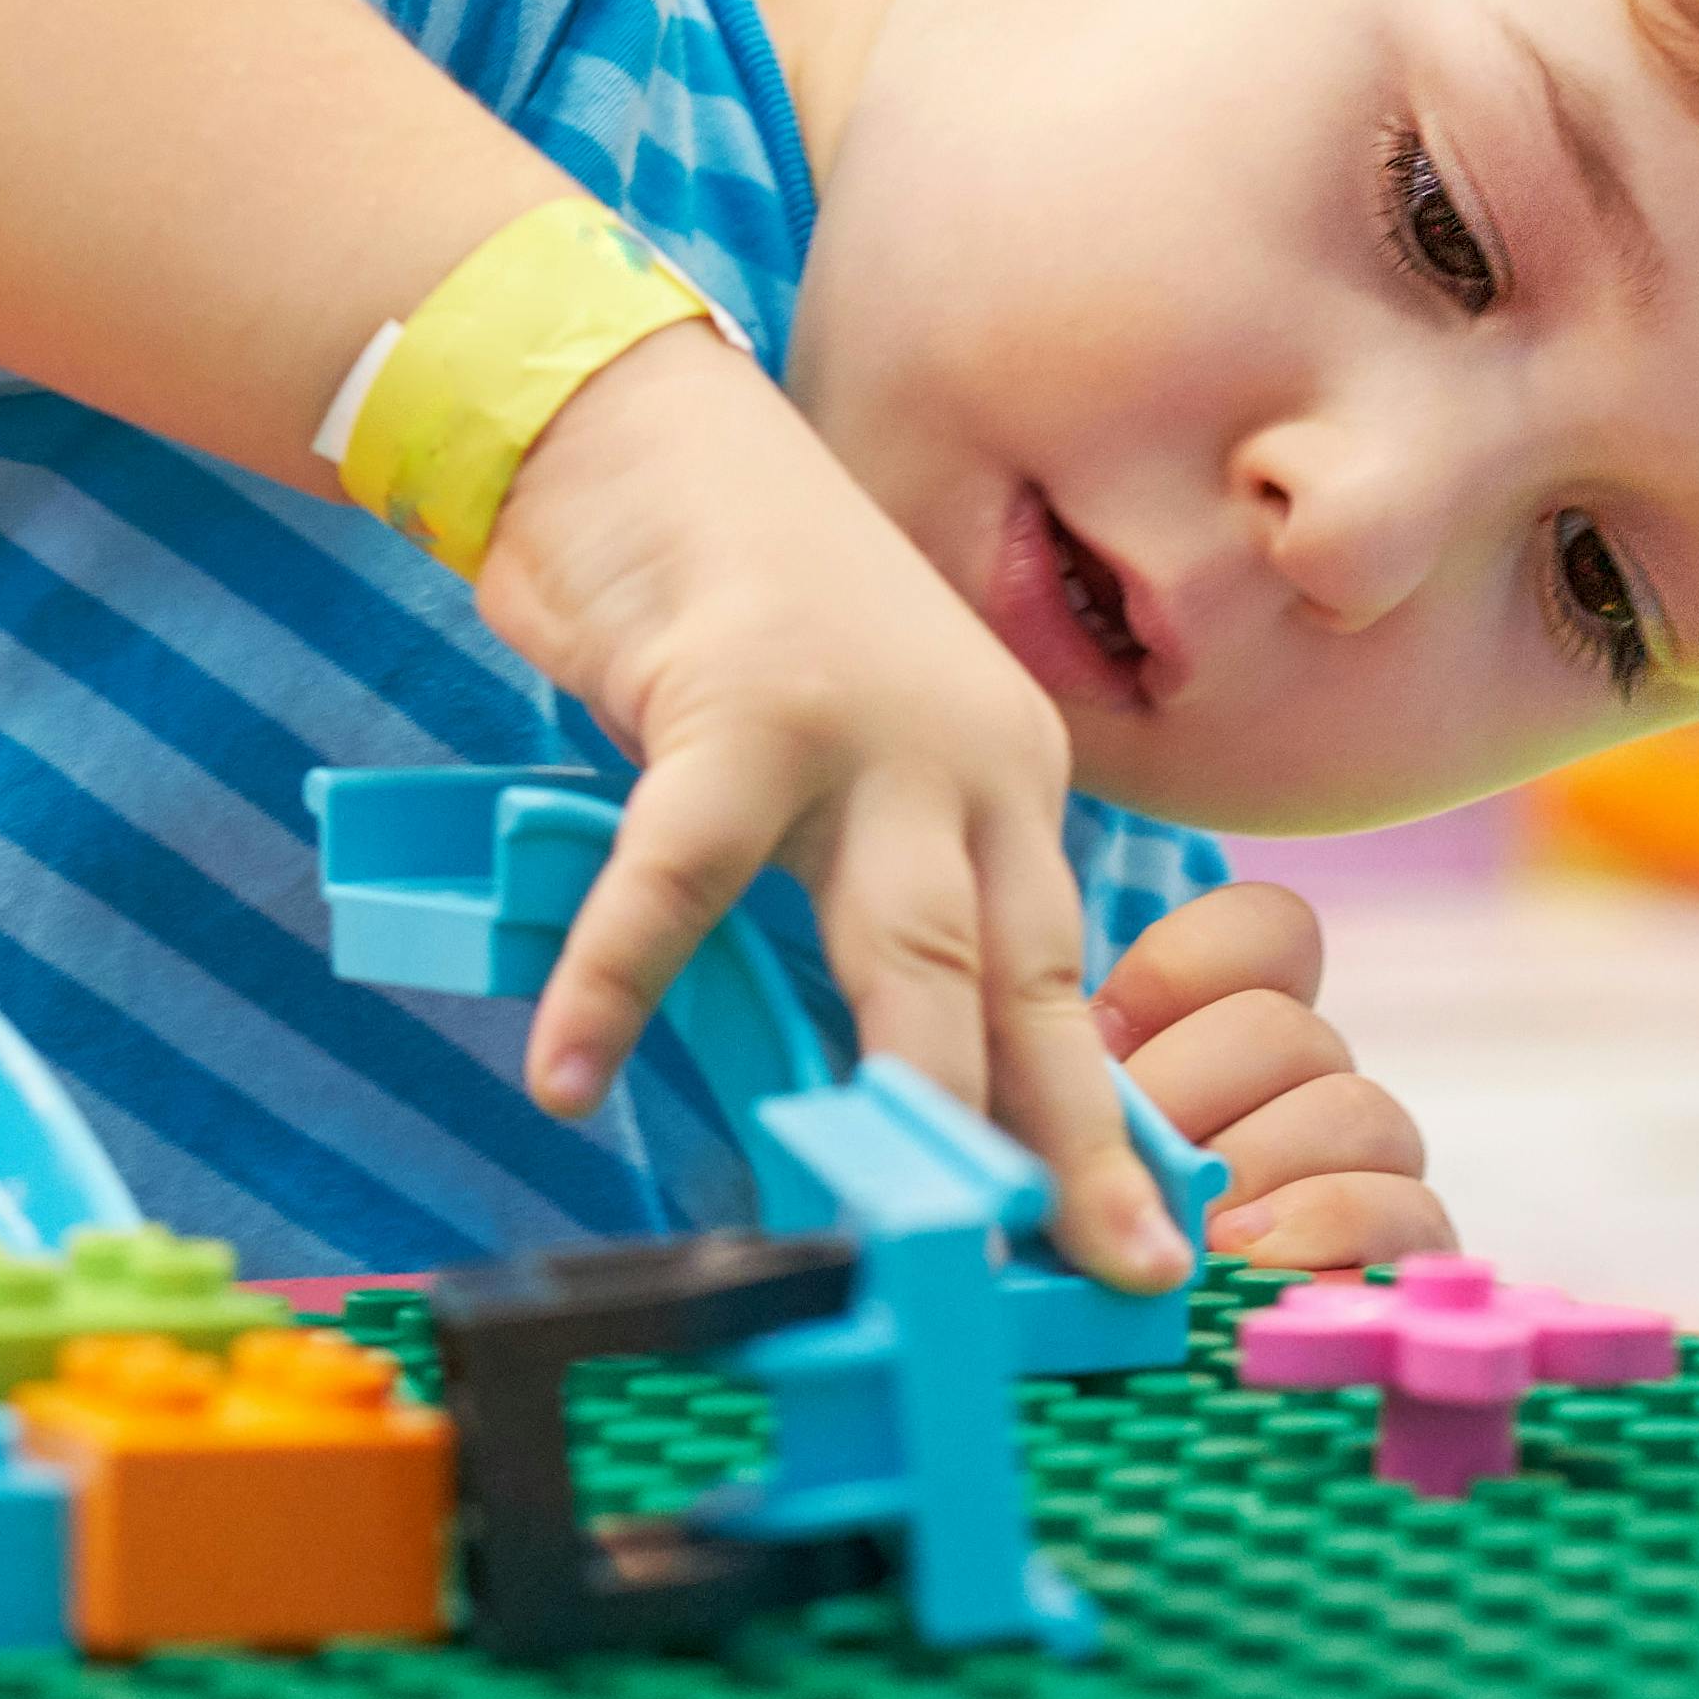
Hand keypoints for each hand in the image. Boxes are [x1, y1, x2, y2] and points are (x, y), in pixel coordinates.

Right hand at [475, 325, 1185, 1290]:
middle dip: (1064, 1143)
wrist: (635, 429)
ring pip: (905, 944)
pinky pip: (677, 872)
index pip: (1061, 980)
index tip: (1133, 1246)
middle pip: (1025, 982)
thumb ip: (851, 897)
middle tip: (1108, 1269)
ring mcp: (866, 724)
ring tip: (895, 1220)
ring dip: (904, 1088)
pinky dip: (617, 980)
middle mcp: (969, 754)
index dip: (1091, 1123)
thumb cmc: (724, 618)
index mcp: (1007, 779)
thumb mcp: (827, 766)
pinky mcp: (740, 697)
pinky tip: (565, 1071)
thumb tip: (856, 1084)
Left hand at [1090, 881, 1450, 1270]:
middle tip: (1134, 1155)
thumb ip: (1077, 1082)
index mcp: (1234, 1022)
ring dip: (1260, 1165)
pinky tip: (1254, 1260)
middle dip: (1196, 1088)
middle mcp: (1311, 1079)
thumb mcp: (1064, 1143)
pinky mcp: (1407, 1249)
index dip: (1189, 967)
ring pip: (1354, 1108)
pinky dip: (1327, 1230)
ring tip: (1199, 1225)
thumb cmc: (1082, 1241)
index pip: (1272, 932)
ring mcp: (1367, 1161)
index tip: (1103, 1032)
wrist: (1152, 1376)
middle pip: (1288, 1028)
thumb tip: (1068, 1049)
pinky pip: (1410, 1210)